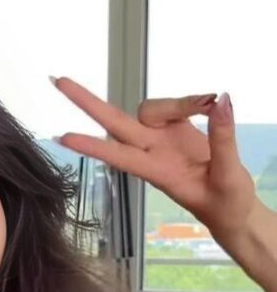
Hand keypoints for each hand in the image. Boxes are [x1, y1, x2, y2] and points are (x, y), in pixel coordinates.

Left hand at [52, 77, 256, 241]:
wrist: (233, 211)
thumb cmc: (226, 204)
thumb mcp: (230, 178)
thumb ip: (224, 139)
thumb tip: (221, 101)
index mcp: (157, 172)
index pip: (118, 156)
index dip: (91, 146)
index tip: (63, 138)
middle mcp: (152, 152)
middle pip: (114, 122)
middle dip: (87, 102)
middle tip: (59, 81)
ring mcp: (162, 140)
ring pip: (152, 108)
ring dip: (179, 102)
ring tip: (209, 104)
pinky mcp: (177, 129)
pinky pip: (177, 105)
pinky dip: (193, 102)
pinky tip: (211, 105)